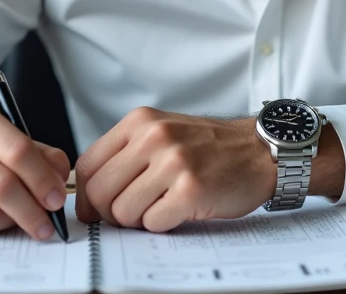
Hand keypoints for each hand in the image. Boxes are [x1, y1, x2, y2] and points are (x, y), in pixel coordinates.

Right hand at [0, 97, 69, 237]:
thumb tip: (59, 179)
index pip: (17, 150)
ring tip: (18, 218)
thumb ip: (37, 154)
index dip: (43, 179)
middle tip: (48, 223)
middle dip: (33, 210)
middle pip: (2, 185)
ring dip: (11, 221)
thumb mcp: (1, 137)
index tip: (58, 199)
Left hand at [74, 107, 276, 232]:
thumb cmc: (209, 147)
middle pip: (100, 192)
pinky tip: (181, 209)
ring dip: (139, 219)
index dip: (86, 196)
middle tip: (132, 214)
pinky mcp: (190, 189)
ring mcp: (172, 162)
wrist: (259, 151)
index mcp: (140, 122)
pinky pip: (152, 223)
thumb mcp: (163, 132)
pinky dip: (162, 224)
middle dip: (110, 213)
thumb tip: (89, 196)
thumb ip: (127, 154)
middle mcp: (153, 137)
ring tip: (163, 206)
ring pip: (123, 212)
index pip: (87, 165)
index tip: (94, 210)